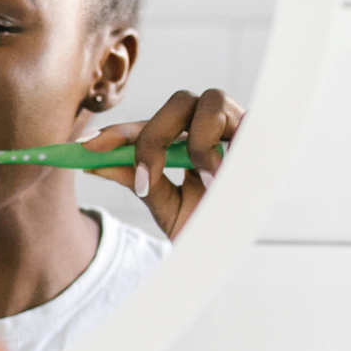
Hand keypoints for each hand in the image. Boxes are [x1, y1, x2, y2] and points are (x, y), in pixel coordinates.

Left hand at [81, 89, 244, 239]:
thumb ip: (134, 180)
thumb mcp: (164, 205)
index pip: (148, 126)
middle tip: (144, 180)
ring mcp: (237, 125)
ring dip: (194, 141)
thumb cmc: (206, 223)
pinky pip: (238, 118)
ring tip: (200, 181)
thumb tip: (93, 164)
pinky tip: (218, 177)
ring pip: (205, 100)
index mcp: (183, 141)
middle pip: (176, 102)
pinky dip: (220, 145)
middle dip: (152, 137)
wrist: (241, 250)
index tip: (88, 147)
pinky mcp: (263, 131)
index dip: (118, 131)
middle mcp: (209, 126)